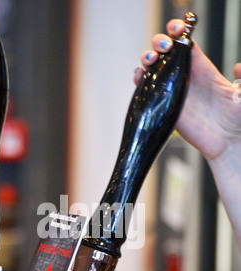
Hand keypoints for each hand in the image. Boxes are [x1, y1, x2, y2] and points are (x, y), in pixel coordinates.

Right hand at [134, 19, 240, 161]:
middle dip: (160, 42)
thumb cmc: (238, 119)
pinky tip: (140, 77)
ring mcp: (173, 92)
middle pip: (166, 52)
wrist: (226, 143)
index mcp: (203, 69)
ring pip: (154, 68)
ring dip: (147, 58)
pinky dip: (139, 81)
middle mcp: (185, 78)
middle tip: (164, 47)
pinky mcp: (164, 108)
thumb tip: (238, 67)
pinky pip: (147, 92)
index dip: (178, 31)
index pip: (186, 43)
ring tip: (150, 60)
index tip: (176, 28)